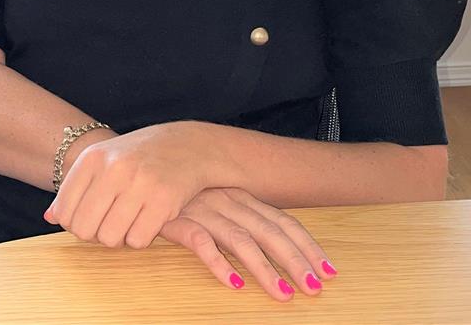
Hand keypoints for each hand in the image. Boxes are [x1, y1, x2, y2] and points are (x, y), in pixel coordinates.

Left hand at [43, 122, 211, 248]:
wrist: (187, 146)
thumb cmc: (137, 156)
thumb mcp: (102, 161)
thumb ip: (73, 188)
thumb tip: (49, 218)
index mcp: (93, 158)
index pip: (64, 213)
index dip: (74, 224)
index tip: (90, 218)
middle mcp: (113, 169)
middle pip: (84, 229)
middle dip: (95, 234)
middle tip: (109, 224)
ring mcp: (139, 184)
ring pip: (110, 238)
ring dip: (119, 237)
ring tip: (129, 221)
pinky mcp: (163, 201)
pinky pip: (138, 240)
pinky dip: (140, 238)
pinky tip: (146, 220)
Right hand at [159, 187, 336, 301]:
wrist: (141, 176)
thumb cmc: (184, 197)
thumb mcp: (219, 205)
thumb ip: (244, 222)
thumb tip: (280, 251)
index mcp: (243, 198)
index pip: (284, 222)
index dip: (308, 246)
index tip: (328, 271)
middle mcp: (229, 201)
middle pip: (270, 232)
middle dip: (295, 261)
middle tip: (314, 288)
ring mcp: (204, 209)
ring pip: (241, 240)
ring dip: (264, 268)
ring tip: (282, 294)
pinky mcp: (178, 219)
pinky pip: (201, 242)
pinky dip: (218, 263)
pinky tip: (232, 283)